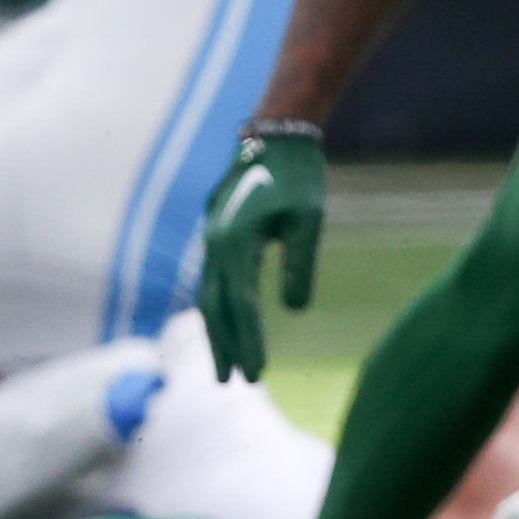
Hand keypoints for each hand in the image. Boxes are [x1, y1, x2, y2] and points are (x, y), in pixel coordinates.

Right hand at [194, 122, 324, 381]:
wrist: (275, 135)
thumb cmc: (297, 176)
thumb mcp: (308, 220)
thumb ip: (299, 264)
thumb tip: (294, 310)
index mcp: (235, 240)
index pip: (241, 303)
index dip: (249, 341)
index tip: (257, 375)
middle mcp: (216, 243)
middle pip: (215, 306)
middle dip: (225, 346)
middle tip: (234, 383)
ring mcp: (213, 239)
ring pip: (210, 296)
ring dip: (218, 333)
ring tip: (227, 369)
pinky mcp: (219, 237)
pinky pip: (214, 282)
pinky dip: (220, 310)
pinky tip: (228, 329)